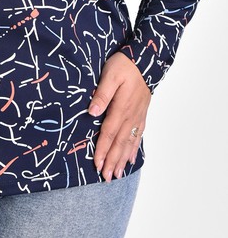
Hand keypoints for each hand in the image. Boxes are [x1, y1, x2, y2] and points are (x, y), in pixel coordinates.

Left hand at [88, 52, 150, 181]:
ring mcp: (137, 116)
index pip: (109, 133)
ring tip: (117, 174)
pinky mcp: (141, 114)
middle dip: (112, 160)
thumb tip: (92, 112)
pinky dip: (134, 149)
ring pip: (129, 142)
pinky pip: (138, 135)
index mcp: (120, 108)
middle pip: (119, 143)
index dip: (102, 149)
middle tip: (106, 177)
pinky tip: (131, 158)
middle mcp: (130, 116)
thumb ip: (102, 94)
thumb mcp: (110, 75)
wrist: (145, 60)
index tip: (97, 164)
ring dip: (122, 159)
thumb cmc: (124, 65)